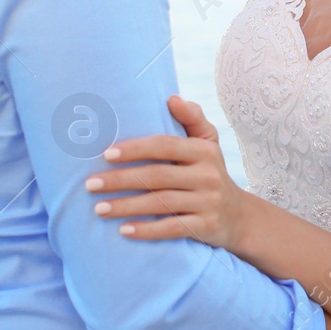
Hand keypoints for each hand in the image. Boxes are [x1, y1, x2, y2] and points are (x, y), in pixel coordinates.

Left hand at [84, 96, 251, 249]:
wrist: (239, 216)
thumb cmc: (210, 172)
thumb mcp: (208, 143)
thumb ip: (192, 118)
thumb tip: (171, 98)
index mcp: (204, 150)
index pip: (164, 145)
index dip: (135, 149)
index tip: (106, 154)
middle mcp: (207, 175)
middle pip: (157, 176)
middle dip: (120, 180)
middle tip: (90, 184)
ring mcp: (208, 203)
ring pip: (161, 203)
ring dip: (126, 207)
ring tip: (98, 208)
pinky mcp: (205, 227)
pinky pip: (172, 229)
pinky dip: (147, 231)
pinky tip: (123, 231)